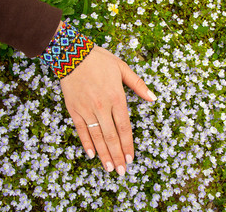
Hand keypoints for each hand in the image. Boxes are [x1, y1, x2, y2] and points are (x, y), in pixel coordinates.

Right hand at [59, 45, 155, 175]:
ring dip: (104, 155)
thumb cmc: (99, 59)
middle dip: (117, 156)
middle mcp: (102, 107)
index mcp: (117, 98)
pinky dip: (86, 143)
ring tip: (109, 169)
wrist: (71, 53)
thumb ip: (138, 85)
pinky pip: (81, 130)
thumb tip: (154, 98)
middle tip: (122, 172)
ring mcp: (87, 110)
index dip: (128, 145)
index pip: (125, 128)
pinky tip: (92, 155)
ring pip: (97, 137)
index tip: (131, 159)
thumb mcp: (122, 68)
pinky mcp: (74, 110)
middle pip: (112, 137)